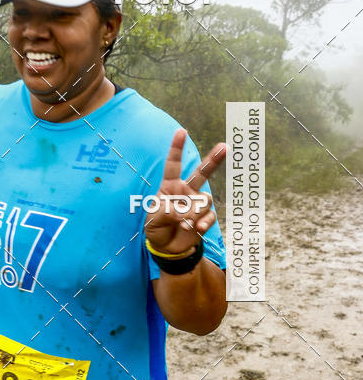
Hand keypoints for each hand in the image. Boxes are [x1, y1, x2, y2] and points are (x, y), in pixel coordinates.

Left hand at [144, 128, 225, 254]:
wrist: (167, 248)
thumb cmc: (156, 228)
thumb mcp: (153, 219)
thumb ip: (166, 212)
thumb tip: (184, 212)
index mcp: (170, 187)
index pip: (173, 165)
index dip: (176, 148)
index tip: (181, 131)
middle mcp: (186, 191)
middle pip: (202, 172)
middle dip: (214, 159)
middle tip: (225, 146)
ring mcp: (197, 204)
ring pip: (205, 200)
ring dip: (194, 213)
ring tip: (183, 224)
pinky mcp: (204, 218)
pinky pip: (209, 216)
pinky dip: (203, 223)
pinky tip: (196, 229)